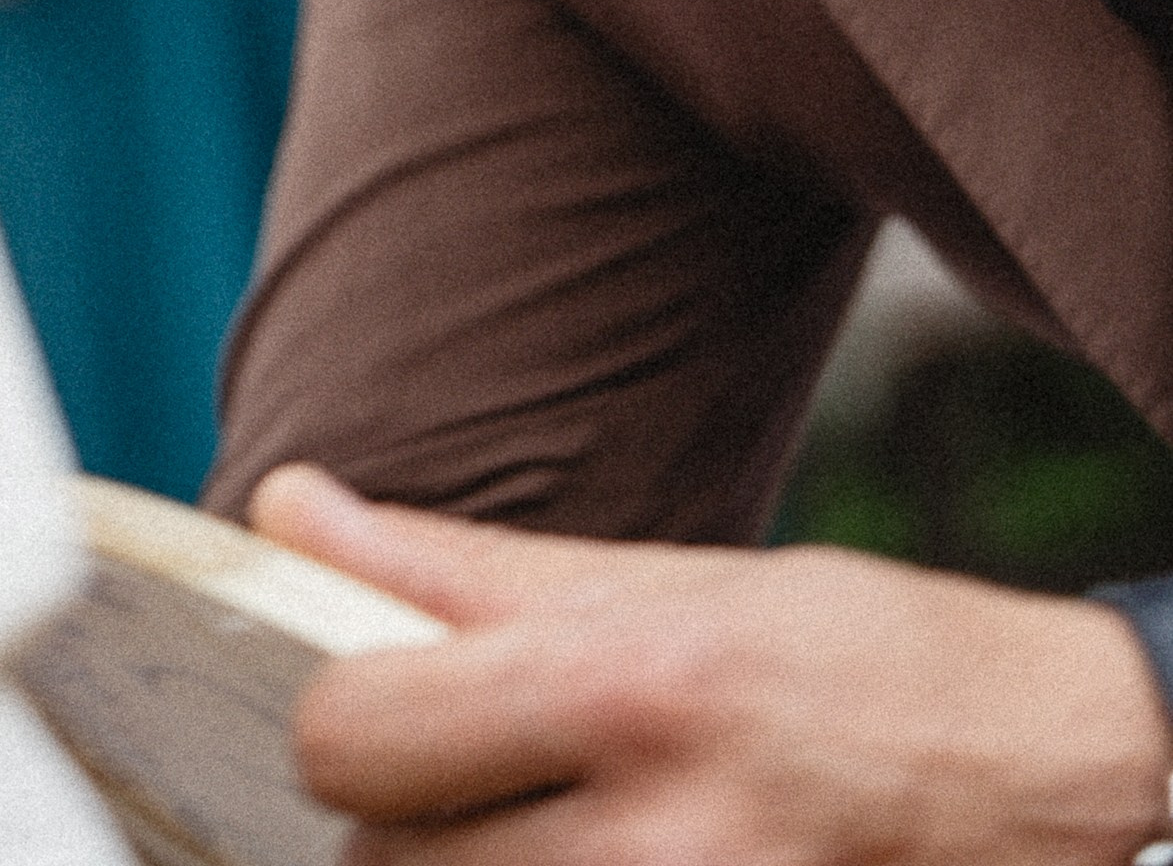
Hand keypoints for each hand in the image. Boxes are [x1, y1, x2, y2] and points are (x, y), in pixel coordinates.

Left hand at [251, 463, 1172, 865]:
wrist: (1057, 782)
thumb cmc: (856, 665)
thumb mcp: (664, 582)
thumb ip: (455, 566)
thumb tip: (282, 510)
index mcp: (624, 685)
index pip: (351, 736)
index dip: (335, 724)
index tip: (375, 710)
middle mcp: (652, 837)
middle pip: (382, 864)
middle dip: (400, 825)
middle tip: (466, 787)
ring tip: (539, 836)